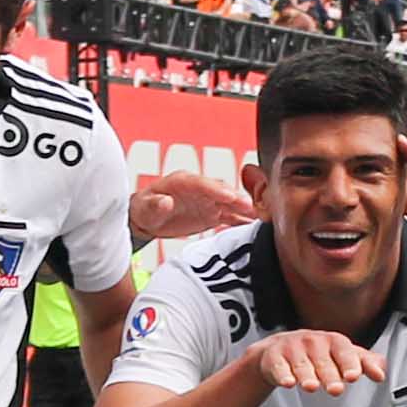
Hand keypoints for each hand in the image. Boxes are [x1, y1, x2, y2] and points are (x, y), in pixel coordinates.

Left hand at [131, 169, 253, 243]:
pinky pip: (230, 216)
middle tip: (252, 208)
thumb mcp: (146, 206)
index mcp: (183, 181)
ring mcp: (209, 201)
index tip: (230, 196)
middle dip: (238, 199)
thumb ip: (155, 204)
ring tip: (260, 216)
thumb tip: (165, 201)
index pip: (203, 183)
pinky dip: (242, 220)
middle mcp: (200, 189)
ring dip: (245, 209)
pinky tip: (255, 224)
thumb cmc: (145, 208)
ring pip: (231, 203)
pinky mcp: (213, 214)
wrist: (148, 219)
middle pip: (222, 191)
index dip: (217, 190)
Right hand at [251, 330, 390, 395]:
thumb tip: (381, 372)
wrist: (278, 350)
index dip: (350, 363)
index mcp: (334, 342)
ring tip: (312, 387)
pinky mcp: (274, 357)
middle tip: (336, 389)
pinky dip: (282, 374)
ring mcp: (293, 348)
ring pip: (301, 364)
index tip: (354, 376)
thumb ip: (364, 362)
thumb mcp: (341, 355)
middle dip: (330, 375)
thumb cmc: (316, 354)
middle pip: (323, 361)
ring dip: (307, 375)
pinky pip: (278, 366)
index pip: (345, 351)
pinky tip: (288, 382)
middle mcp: (314, 342)